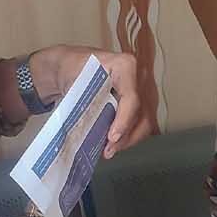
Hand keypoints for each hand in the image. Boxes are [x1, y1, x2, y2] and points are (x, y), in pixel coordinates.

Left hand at [27, 45, 158, 158]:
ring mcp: (141, 89)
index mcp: (125, 65)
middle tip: (109, 149)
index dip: (124, 120)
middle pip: (141, 112)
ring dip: (129, 138)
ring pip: (145, 120)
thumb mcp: (75, 79)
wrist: (72, 66)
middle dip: (127, 135)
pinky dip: (128, 135)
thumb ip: (85, 99)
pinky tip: (114, 145)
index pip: (131, 97)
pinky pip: (140, 122)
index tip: (112, 137)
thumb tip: (89, 127)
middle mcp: (139, 76)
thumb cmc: (73, 68)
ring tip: (109, 151)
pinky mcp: (138, 101)